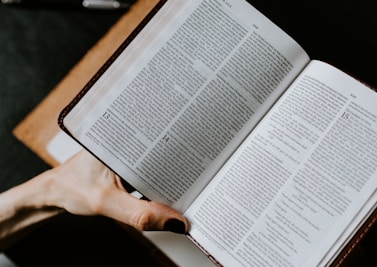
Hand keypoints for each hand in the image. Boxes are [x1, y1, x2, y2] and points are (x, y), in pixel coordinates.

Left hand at [45, 150, 187, 232]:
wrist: (55, 192)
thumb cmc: (72, 188)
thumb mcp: (106, 202)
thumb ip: (140, 214)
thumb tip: (176, 222)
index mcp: (123, 137)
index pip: (162, 139)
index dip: (183, 148)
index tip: (201, 162)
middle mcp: (129, 141)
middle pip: (165, 151)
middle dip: (182, 162)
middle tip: (203, 174)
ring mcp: (130, 153)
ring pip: (159, 164)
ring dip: (172, 175)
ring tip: (191, 181)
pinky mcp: (130, 166)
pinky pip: (151, 174)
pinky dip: (160, 184)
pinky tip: (170, 191)